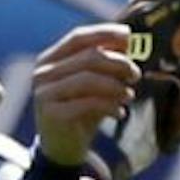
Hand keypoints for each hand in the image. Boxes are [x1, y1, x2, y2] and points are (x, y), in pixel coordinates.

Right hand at [29, 23, 141, 166]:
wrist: (62, 147)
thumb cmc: (82, 109)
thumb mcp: (95, 83)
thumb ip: (106, 62)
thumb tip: (129, 41)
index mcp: (50, 58)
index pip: (78, 37)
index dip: (105, 33)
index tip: (130, 36)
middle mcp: (43, 72)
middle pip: (88, 57)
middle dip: (118, 63)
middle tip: (136, 75)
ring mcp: (44, 93)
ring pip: (88, 79)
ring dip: (116, 86)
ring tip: (130, 96)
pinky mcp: (52, 113)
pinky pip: (87, 103)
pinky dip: (110, 106)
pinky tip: (120, 113)